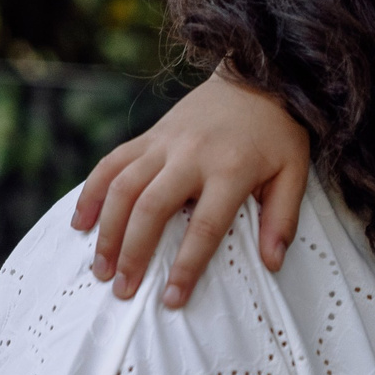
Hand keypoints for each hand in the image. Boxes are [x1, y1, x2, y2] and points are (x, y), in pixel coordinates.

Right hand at [70, 68, 311, 307]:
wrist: (258, 76)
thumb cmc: (278, 133)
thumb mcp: (294, 173)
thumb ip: (283, 218)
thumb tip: (272, 263)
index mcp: (232, 169)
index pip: (206, 226)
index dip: (187, 265)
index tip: (172, 298)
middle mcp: (192, 155)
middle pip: (152, 207)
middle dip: (132, 252)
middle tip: (123, 289)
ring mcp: (165, 143)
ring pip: (123, 186)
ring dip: (106, 230)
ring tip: (99, 268)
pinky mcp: (150, 135)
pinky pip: (111, 163)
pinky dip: (91, 192)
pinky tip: (80, 223)